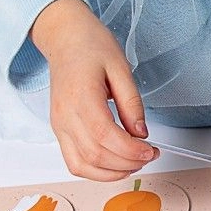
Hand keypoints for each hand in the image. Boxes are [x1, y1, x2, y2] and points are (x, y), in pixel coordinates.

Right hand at [31, 0, 158, 180]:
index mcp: (81, 97)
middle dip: (127, 163)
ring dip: (111, 172)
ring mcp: (59, 125)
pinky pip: (73, 161)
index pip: (106, 137)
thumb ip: (132, 103)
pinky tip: (114, 165)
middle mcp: (65, 116)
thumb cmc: (91, 46)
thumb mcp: (121, 67)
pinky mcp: (59, 129)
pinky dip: (94, 171)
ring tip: (134, 163)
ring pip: (82, 165)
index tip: (151, 150)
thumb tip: (141, 133)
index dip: (130, 151)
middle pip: (95, 155)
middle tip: (150, 155)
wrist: (65, 38)